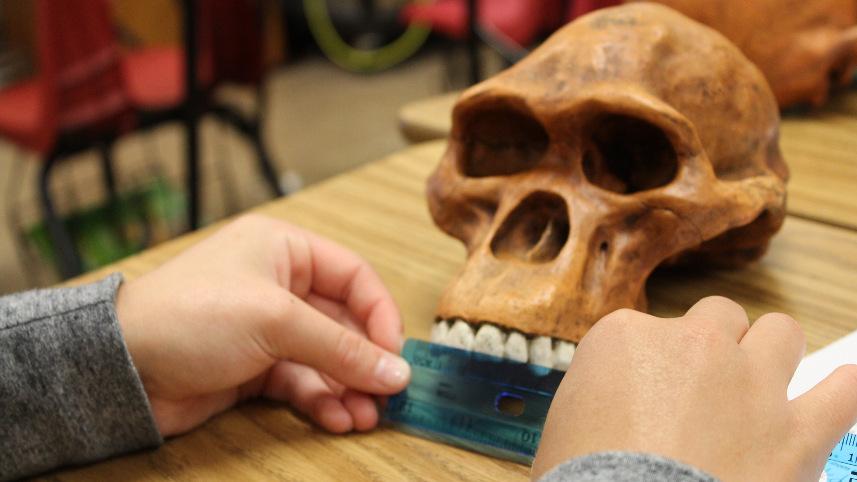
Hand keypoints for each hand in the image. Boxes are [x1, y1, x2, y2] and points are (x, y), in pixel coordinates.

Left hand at [115, 214, 409, 436]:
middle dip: (365, 360)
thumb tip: (396, 371)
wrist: (121, 366)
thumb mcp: (274, 320)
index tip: (396, 354)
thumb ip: (340, 347)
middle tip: (388, 394)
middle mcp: (279, 285)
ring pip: (325, 357)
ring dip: (348, 386)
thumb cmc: (187, 316)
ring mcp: (267, 328)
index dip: (381, 315)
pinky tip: (337, 418)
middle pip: (344, 322)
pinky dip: (322, 399)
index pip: (354, 277)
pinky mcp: (255, 366)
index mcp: (284, 249)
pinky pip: (302, 381)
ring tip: (366, 416)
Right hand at [531, 296, 856, 481]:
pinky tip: (839, 390)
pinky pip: (843, 394)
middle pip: (717, 317)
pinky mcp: (796, 433)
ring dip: (772, 353)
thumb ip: (600, 393)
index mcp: (627, 338)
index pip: (646, 330)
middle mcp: (693, 345)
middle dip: (714, 345)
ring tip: (763, 383)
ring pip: (781, 333)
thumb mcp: (565, 422)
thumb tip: (620, 403)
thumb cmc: (582, 478)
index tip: (645, 393)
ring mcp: (750, 383)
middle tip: (703, 386)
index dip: (649, 364)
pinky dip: (842, 391)